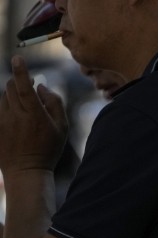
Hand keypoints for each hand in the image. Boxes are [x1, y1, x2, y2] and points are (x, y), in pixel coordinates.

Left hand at [0, 56, 68, 176]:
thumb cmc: (48, 149)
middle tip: (28, 85)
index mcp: (34, 114)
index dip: (21, 70)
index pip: (24, 86)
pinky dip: (7, 106)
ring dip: (12, 95)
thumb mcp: (62, 127)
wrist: (26, 170)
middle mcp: (15, 115)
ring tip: (23, 106)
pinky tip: (15, 116)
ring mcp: (2, 121)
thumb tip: (42, 87)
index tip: (18, 58)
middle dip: (18, 82)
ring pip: (4, 97)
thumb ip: (55, 104)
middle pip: (11, 87)